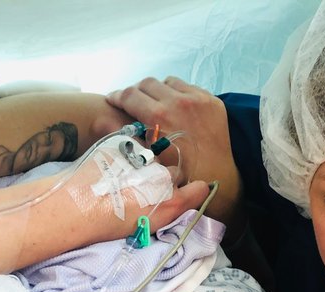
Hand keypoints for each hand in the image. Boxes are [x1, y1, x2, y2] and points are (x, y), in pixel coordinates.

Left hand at [62, 146, 209, 239]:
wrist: (75, 207)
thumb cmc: (110, 224)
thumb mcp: (151, 225)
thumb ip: (176, 207)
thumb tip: (197, 190)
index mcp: (172, 200)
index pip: (198, 188)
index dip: (188, 191)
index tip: (180, 195)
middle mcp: (163, 175)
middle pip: (175, 171)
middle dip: (165, 178)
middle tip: (143, 190)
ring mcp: (144, 158)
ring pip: (154, 158)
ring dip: (145, 165)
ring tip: (124, 179)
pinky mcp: (124, 145)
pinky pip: (132, 148)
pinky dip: (126, 156)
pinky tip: (112, 169)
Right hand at [106, 77, 241, 223]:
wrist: (218, 177)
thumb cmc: (180, 174)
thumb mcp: (149, 156)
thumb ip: (130, 135)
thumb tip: (106, 122)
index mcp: (159, 117)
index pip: (130, 95)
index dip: (117, 96)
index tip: (113, 99)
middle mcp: (178, 102)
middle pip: (147, 84)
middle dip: (135, 91)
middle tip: (131, 101)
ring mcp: (197, 99)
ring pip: (167, 82)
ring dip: (157, 90)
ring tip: (154, 103)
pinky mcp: (211, 100)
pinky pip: (188, 87)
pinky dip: (177, 93)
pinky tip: (174, 106)